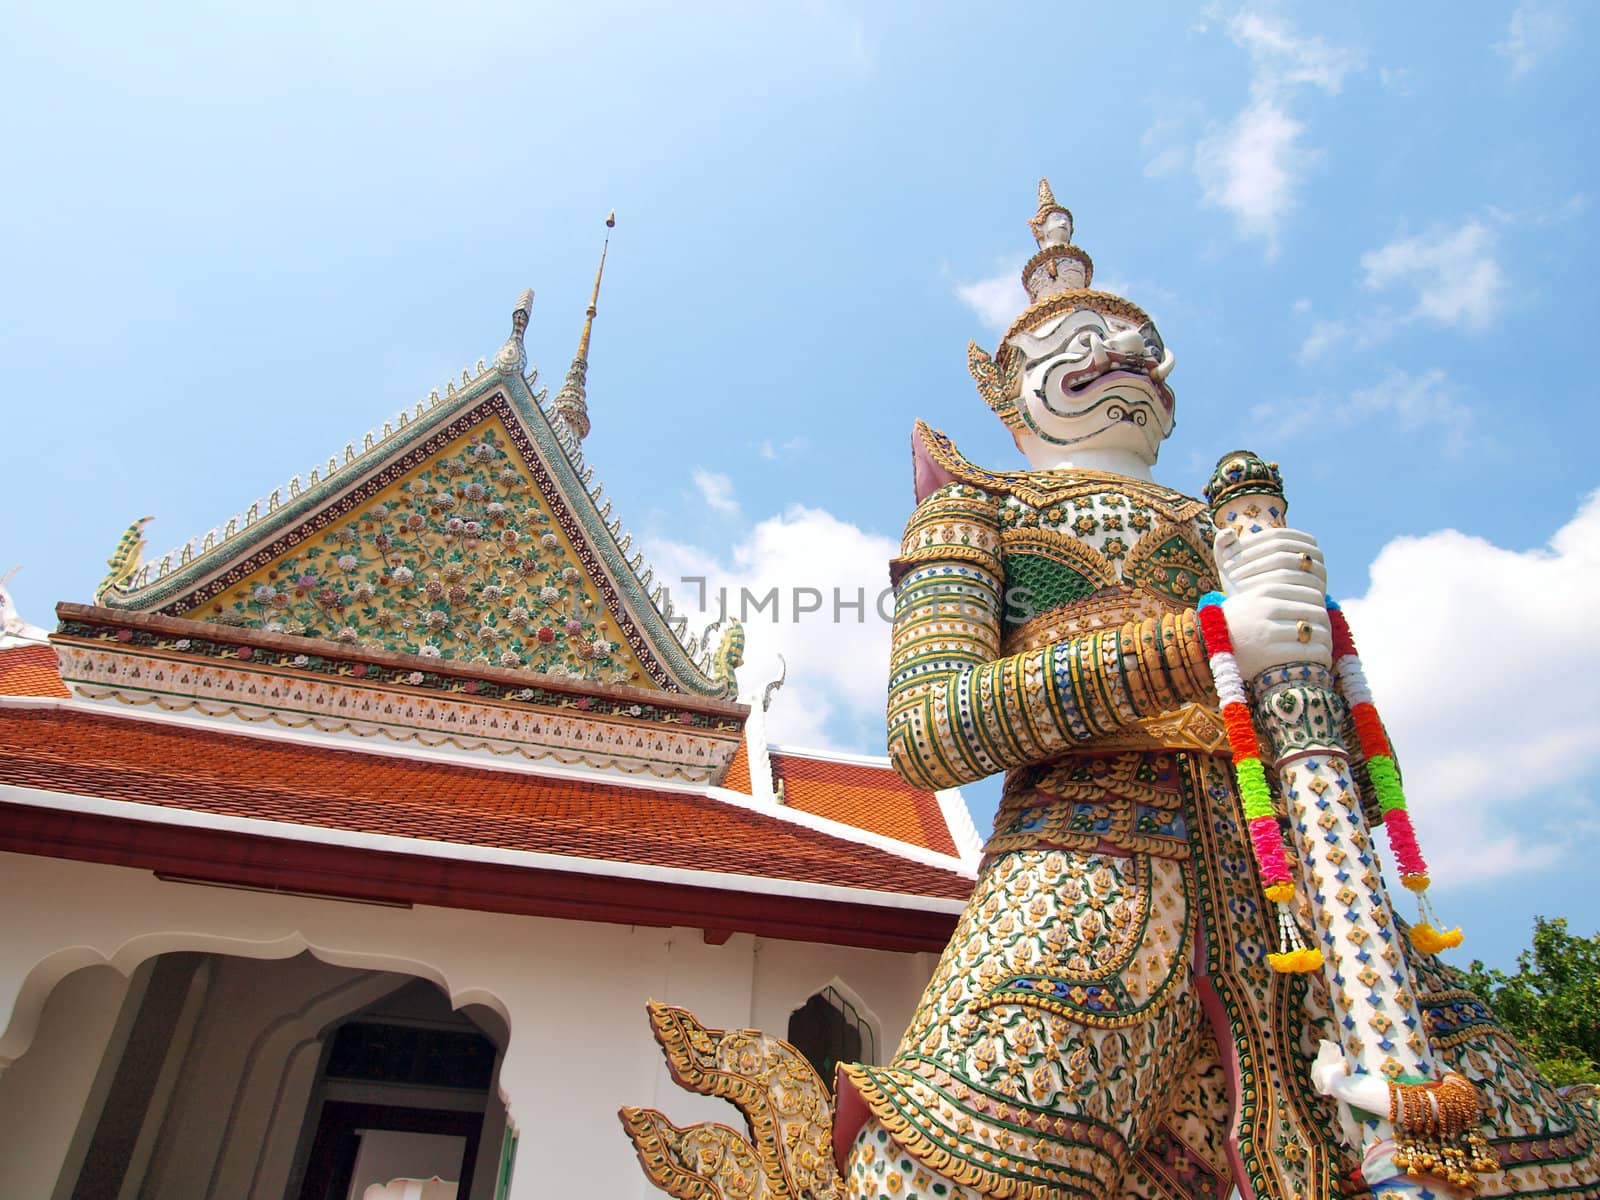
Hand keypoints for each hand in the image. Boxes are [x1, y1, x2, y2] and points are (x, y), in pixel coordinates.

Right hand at [1214, 526, 1331, 679]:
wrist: (1208, 650)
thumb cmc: (1227, 616)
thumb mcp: (1231, 586)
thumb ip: (1234, 557)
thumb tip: (1229, 532)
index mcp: (1264, 591)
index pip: (1309, 591)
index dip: (1317, 600)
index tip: (1317, 610)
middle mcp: (1266, 608)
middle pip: (1315, 610)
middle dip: (1323, 620)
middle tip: (1324, 629)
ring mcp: (1269, 631)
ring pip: (1315, 631)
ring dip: (1324, 639)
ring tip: (1323, 644)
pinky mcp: (1272, 654)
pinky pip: (1310, 651)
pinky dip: (1319, 656)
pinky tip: (1319, 659)